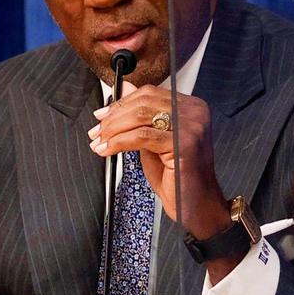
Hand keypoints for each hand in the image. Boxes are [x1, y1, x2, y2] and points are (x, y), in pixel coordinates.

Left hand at [88, 83, 231, 241]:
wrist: (196, 204)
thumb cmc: (178, 176)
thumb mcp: (153, 140)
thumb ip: (140, 118)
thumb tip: (123, 89)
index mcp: (191, 106)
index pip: (150, 93)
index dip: (122, 103)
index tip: (103, 115)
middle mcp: (195, 112)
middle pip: (144, 103)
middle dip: (113, 117)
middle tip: (97, 131)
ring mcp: (192, 127)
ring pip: (140, 117)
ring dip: (113, 130)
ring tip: (100, 141)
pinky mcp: (184, 144)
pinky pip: (142, 137)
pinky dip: (119, 142)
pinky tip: (108, 150)